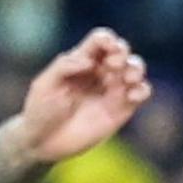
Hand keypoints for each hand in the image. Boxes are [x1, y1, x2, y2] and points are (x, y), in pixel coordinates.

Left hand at [15, 29, 151, 166]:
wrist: (42, 142)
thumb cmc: (40, 110)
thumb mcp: (44, 85)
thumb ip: (64, 67)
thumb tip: (89, 61)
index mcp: (81, 60)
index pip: (100, 40)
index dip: (106, 39)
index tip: (106, 46)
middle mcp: (100, 71)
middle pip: (121, 51)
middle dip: (121, 52)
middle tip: (112, 64)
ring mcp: (112, 89)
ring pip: (134, 69)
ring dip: (136, 68)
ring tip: (128, 77)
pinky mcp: (121, 108)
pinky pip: (141, 93)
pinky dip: (142, 90)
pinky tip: (132, 95)